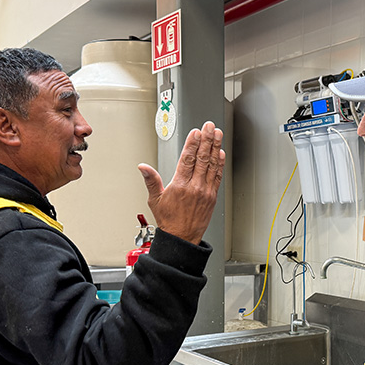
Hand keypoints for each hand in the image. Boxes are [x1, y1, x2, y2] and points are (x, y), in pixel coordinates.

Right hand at [139, 121, 224, 244]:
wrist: (182, 237)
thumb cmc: (169, 220)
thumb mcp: (155, 199)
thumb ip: (151, 180)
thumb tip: (143, 167)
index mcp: (180, 185)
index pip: (187, 159)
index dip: (192, 143)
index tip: (196, 132)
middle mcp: (194, 187)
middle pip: (202, 158)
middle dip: (206, 140)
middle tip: (209, 127)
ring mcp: (205, 191)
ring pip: (212, 165)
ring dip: (215, 148)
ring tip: (217, 134)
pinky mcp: (212, 196)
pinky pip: (217, 176)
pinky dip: (220, 164)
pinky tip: (221, 154)